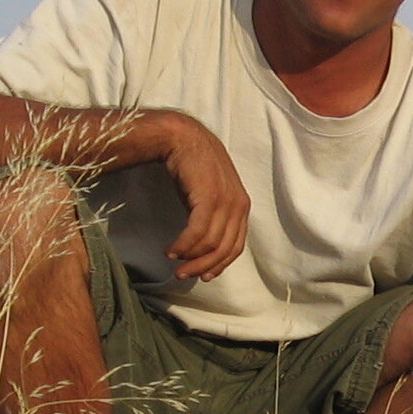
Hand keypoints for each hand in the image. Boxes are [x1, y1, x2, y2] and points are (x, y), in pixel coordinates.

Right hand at [157, 114, 249, 279]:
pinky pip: (197, 232)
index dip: (219, 264)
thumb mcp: (208, 195)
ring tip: (173, 261)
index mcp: (242, 206)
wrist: (182, 138)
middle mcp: (239, 205)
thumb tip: (201, 248)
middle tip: (183, 274)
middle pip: (224, 249)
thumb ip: (212, 218)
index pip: (236, 246)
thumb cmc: (192, 167)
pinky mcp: (209, 198)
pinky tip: (171, 249)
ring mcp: (225, 201)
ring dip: (190, 257)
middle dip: (203, 266)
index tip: (204, 275)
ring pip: (211, 244)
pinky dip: (184, 245)